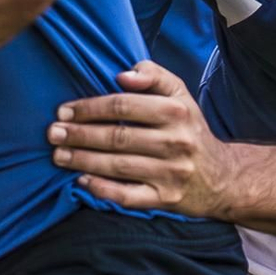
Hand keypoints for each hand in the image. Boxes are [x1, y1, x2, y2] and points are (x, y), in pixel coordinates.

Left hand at [48, 60, 236, 218]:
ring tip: (58, 155)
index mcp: (176, 111)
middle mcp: (176, 141)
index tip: (64, 110)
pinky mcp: (167, 199)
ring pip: (119, 166)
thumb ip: (152, 75)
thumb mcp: (179, 94)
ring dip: (83, 160)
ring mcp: (171, 173)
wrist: (222, 177)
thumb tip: (121, 75)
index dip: (90, 108)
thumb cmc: (189, 128)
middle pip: (118, 137)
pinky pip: (128, 196)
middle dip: (80, 135)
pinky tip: (81, 181)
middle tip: (53, 133)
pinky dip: (102, 189)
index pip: (123, 106)